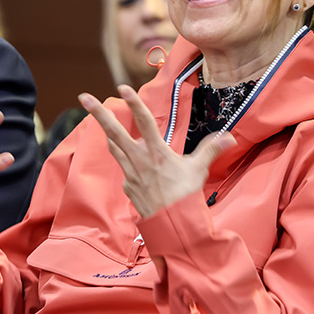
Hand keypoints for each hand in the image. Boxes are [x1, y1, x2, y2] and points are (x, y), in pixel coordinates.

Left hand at [78, 85, 233, 218]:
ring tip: (103, 121)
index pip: (145, 122)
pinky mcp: (127, 185)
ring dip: (108, 133)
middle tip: (83, 97)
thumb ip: (211, 150)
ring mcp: (130, 173)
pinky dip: (128, 161)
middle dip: (98, 113)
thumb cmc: (186, 197)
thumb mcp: (199, 170)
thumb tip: (230, 137)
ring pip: (114, 147)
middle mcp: (139, 160)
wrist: (172, 225)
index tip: (123, 87)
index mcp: (157, 152)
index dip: (134, 104)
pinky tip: (136, 164)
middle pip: (114, 132)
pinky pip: (125, 168)